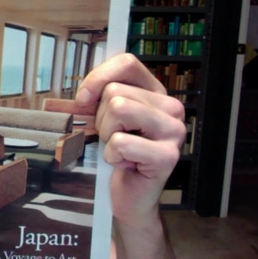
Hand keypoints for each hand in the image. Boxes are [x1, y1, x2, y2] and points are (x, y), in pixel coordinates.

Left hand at [76, 53, 185, 226]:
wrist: (130, 195)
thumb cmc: (118, 154)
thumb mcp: (106, 118)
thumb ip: (100, 97)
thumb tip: (84, 93)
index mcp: (156, 93)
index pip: (127, 63)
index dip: (98, 77)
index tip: (84, 99)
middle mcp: (170, 108)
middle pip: (115, 91)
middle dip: (101, 118)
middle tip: (113, 138)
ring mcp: (173, 131)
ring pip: (118, 110)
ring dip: (107, 135)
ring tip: (119, 149)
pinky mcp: (167, 156)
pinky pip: (120, 142)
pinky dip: (112, 156)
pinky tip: (125, 164)